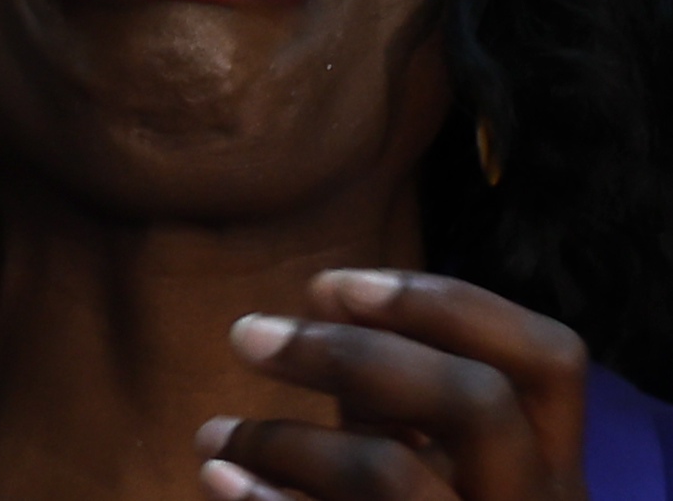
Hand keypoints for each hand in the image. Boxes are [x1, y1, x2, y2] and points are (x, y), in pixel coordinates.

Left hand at [204, 271, 587, 500]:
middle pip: (477, 401)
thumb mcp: (431, 461)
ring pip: (393, 474)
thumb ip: (395, 396)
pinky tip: (217, 479)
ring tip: (213, 434)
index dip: (447, 305)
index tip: (332, 284)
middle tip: (244, 333)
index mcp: (549, 470)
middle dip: (354, 352)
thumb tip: (328, 300)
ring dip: (285, 438)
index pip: (547, 361)